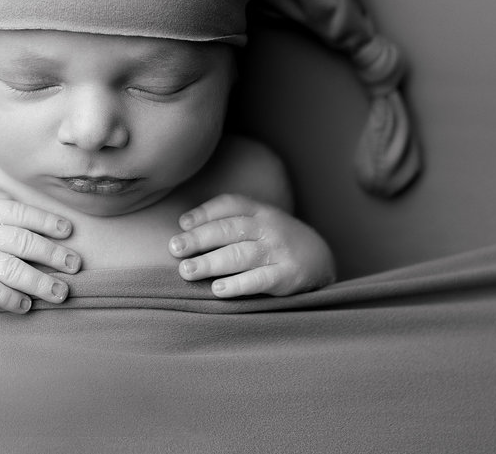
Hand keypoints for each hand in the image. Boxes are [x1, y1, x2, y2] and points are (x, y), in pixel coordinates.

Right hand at [0, 184, 80, 313]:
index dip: (47, 221)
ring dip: (39, 281)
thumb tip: (23, 203)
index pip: (20, 212)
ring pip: (9, 268)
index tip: (68, 232)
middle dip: (53, 254)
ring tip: (60, 292)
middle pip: (21, 241)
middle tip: (75, 265)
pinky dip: (8, 298)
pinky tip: (24, 305)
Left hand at [167, 193, 334, 297]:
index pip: (230, 205)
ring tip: (187, 271)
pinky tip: (218, 290)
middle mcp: (268, 227)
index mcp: (260, 211)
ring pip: (240, 255)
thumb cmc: (275, 241)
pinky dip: (238, 285)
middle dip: (199, 239)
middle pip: (229, 230)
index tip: (182, 224)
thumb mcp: (259, 222)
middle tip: (175, 248)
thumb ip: (230, 221)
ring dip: (210, 263)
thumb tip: (185, 230)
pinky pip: (260, 280)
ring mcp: (278, 251)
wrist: (321, 259)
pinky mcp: (287, 276)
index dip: (205, 212)